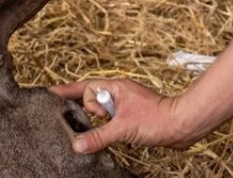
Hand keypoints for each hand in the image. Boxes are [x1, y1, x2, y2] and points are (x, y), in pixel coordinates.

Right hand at [50, 78, 202, 152]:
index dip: (67, 92)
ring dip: (96, 121)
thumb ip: (98, 136)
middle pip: (90, 99)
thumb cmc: (157, 119)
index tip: (49, 93)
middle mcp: (118, 93)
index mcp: (114, 87)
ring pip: (100, 111)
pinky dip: (105, 127)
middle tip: (81, 121)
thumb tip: (78, 145)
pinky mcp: (132, 116)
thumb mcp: (123, 128)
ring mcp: (125, 104)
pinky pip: (111, 120)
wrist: (183, 124)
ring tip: (94, 131)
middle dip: (84, 111)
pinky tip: (104, 137)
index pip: (84, 88)